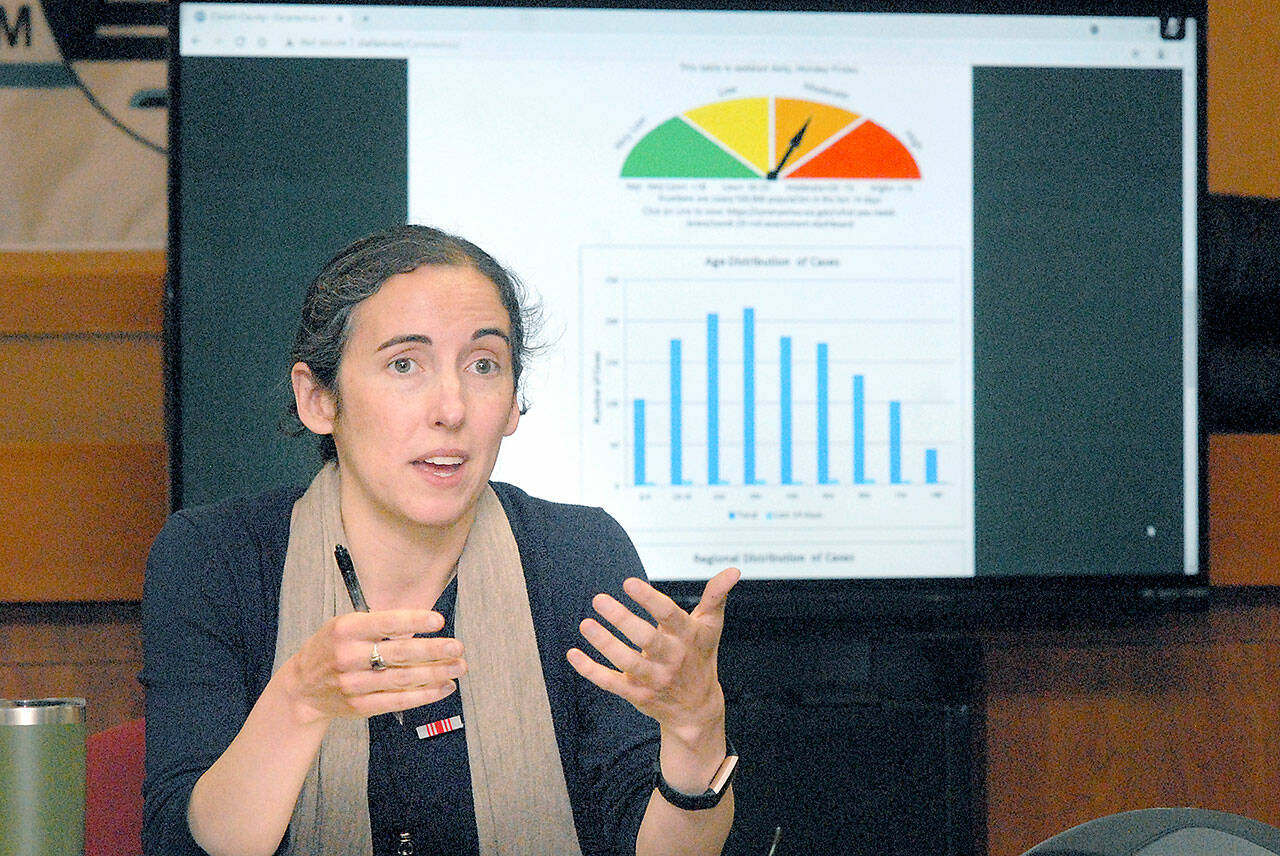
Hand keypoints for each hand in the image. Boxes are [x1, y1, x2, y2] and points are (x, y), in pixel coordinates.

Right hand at [283, 609, 466, 722]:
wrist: (302, 688)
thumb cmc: (332, 648)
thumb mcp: (346, 626)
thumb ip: (380, 624)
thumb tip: (426, 623)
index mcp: (345, 629)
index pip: (385, 623)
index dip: (413, 622)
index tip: (439, 621)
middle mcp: (348, 656)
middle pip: (398, 653)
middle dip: (432, 651)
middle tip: (458, 647)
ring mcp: (353, 684)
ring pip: (402, 679)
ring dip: (435, 673)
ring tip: (458, 666)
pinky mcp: (360, 706)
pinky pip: (398, 701)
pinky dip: (424, 694)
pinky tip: (444, 687)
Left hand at [567, 567, 739, 744]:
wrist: (697, 710)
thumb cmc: (700, 658)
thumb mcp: (710, 627)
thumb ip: (716, 596)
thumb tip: (734, 570)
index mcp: (688, 637)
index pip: (669, 615)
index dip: (649, 600)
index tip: (629, 583)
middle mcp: (672, 659)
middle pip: (646, 639)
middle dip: (622, 620)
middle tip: (598, 599)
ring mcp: (653, 679)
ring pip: (627, 662)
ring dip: (604, 644)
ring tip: (586, 624)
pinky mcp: (636, 694)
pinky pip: (611, 683)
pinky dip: (590, 670)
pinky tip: (573, 654)